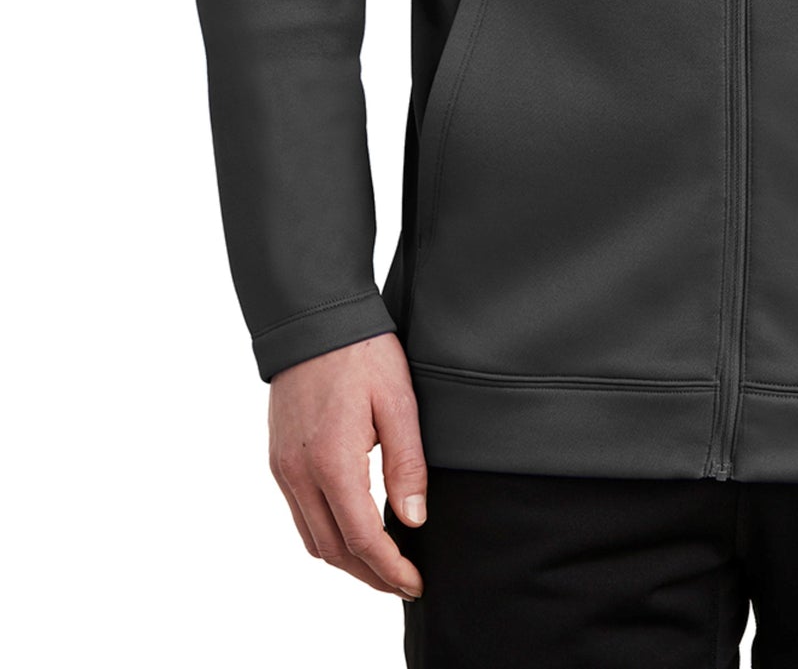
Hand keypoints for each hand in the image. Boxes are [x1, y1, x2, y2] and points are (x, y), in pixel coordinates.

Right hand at [268, 332, 428, 598]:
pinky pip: (299, 515)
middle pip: (333, 551)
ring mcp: (283, 468)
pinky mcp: (278, 459)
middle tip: (404, 583)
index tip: (416, 582)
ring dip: (346, 561)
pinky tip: (351, 530)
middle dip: (370, 575)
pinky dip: (326, 535)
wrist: (312, 317)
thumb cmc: (361, 351)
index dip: (391, 569)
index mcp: (332, 462)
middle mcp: (299, 473)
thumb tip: (414, 521)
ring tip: (382, 565)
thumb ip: (407, 465)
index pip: (362, 539)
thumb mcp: (398, 402)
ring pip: (312, 539)